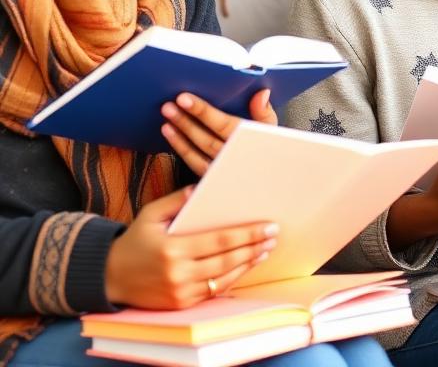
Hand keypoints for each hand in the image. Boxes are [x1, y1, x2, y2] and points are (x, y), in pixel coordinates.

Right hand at [105, 187, 278, 308]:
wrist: (110, 276)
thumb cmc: (135, 240)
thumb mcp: (151, 213)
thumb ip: (177, 200)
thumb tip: (200, 187)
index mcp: (172, 248)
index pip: (219, 240)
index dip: (247, 234)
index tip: (267, 226)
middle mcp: (178, 273)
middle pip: (226, 260)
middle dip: (253, 247)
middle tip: (273, 236)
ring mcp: (180, 292)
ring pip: (223, 277)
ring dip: (248, 264)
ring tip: (266, 250)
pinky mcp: (181, 304)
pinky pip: (213, 291)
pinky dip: (232, 278)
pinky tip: (246, 266)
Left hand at [161, 89, 275, 176]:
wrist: (271, 182)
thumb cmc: (270, 150)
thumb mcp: (272, 131)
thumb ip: (264, 112)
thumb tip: (261, 92)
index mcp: (249, 143)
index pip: (223, 125)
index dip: (202, 111)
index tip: (184, 98)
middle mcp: (235, 160)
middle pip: (206, 140)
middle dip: (185, 122)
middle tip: (168, 107)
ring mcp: (223, 172)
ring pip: (198, 155)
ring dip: (180, 138)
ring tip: (166, 121)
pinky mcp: (214, 180)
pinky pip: (195, 166)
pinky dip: (182, 151)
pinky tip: (172, 136)